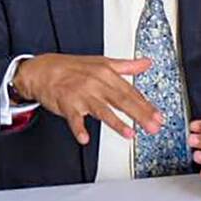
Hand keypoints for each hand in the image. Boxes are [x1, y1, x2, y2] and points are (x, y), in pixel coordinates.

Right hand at [12, 54, 160, 144]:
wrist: (41, 70)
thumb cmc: (71, 68)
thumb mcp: (101, 62)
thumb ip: (126, 66)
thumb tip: (146, 63)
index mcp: (106, 73)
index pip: (130, 90)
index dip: (146, 104)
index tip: (158, 115)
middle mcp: (95, 83)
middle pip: (121, 100)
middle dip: (139, 114)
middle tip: (153, 126)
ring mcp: (80, 94)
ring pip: (101, 109)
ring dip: (116, 122)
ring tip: (129, 133)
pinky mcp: (66, 104)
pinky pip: (73, 118)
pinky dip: (78, 128)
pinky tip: (84, 138)